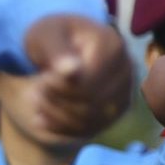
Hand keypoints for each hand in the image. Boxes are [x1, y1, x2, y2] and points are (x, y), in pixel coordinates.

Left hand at [24, 14, 132, 137]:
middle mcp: (126, 69)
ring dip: (57, 115)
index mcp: (112, 45)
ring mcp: (125, 90)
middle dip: (58, 101)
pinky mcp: (117, 110)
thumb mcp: (47, 35)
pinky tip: (42, 118)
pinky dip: (62, 128)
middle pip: (92, 103)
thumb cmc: (53, 36)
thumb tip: (72, 70)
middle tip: (37, 91)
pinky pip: (91, 129)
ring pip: (92, 119)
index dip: (61, 88)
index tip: (42, 79)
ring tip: (37, 101)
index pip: (89, 82)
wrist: (64, 44)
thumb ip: (57, 49)